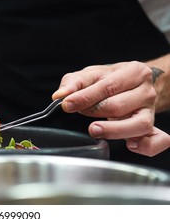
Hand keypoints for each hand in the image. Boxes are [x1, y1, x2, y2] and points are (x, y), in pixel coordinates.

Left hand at [52, 61, 169, 155]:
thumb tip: (60, 95)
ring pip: (138, 124)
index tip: (67, 104)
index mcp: (133, 72)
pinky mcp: (152, 128)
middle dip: (95, 111)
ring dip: (115, 130)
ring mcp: (151, 111)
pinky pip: (157, 140)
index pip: (108, 86)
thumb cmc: (111, 80)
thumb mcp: (92, 74)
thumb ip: (75, 82)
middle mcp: (146, 92)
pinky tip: (130, 145)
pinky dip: (146, 145)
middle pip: (119, 106)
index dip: (85, 97)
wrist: (135, 84)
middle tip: (79, 113)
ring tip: (94, 130)